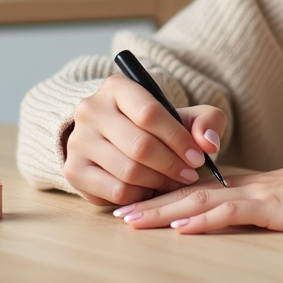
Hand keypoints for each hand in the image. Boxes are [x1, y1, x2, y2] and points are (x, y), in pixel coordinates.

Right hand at [63, 73, 226, 206]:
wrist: (113, 138)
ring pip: (129, 172)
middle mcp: (91, 110)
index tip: (198, 157)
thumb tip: (208, 144)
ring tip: (172, 181)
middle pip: (140, 146)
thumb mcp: (185, 115)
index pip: (150, 113)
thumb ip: (206, 122)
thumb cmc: (155, 126)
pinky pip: (116, 192)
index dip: (178, 139)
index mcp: (117, 87)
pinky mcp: (74, 171)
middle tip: (189, 174)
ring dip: (159, 182)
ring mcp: (79, 141)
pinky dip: (141, 195)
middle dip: (172, 165)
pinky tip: (150, 188)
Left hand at [114, 165, 282, 233]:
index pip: (191, 188)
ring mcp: (251, 194)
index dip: (159, 196)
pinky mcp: (266, 207)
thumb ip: (245, 205)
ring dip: (163, 211)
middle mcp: (239, 186)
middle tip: (118, 214)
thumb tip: (216, 215)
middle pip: (185, 193)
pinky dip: (203, 219)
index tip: (132, 204)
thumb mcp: (271, 201)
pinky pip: (229, 212)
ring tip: (135, 220)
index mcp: (238, 185)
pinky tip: (181, 226)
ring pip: (197, 200)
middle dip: (149, 203)